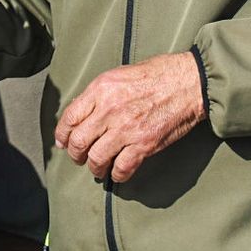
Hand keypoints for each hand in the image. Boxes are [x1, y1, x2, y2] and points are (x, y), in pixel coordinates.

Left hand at [55, 51, 207, 181]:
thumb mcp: (119, 75)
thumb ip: (98, 95)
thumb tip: (82, 114)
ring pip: (96, 158)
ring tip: (98, 168)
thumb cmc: (157, 74)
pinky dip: (117, 175)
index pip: (69, 118)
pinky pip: (122, 168)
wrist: (188, 82)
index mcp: (101, 89)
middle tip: (79, 159)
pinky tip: (117, 173)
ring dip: (94, 167)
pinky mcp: (144, 144)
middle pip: (79, 142)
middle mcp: (109, 109)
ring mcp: (126, 128)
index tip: (63, 142)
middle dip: (75, 155)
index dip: (62, 135)